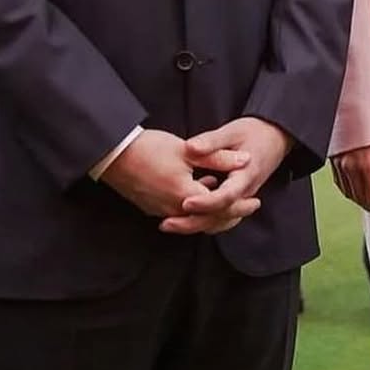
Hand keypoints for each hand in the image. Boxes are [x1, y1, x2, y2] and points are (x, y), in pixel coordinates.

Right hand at [100, 128, 234, 220]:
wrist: (114, 155)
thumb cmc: (150, 148)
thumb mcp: (188, 150)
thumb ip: (218, 158)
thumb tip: (246, 161)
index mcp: (186, 195)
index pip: (220, 208)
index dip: (240, 205)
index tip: (255, 201)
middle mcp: (174, 209)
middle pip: (208, 221)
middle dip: (229, 215)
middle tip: (247, 206)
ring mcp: (160, 211)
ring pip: (194, 220)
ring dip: (212, 212)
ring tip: (226, 199)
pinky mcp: (151, 208)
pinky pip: (180, 215)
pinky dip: (196, 209)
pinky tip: (200, 189)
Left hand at [160, 117, 292, 235]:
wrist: (276, 136)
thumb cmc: (255, 132)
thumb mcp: (232, 131)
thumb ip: (211, 141)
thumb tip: (190, 147)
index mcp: (245, 176)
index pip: (226, 197)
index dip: (205, 202)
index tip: (185, 203)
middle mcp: (245, 193)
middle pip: (221, 217)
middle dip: (193, 223)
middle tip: (166, 223)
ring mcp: (242, 198)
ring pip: (220, 221)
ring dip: (196, 224)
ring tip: (170, 223)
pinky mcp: (237, 198)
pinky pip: (222, 216)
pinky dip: (205, 219)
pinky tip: (186, 215)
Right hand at [331, 141, 369, 219]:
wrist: (355, 102)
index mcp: (366, 164)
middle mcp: (350, 166)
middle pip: (361, 199)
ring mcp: (339, 163)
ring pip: (349, 193)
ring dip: (362, 202)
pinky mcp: (333, 159)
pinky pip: (339, 183)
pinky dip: (350, 192)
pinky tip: (358, 190)